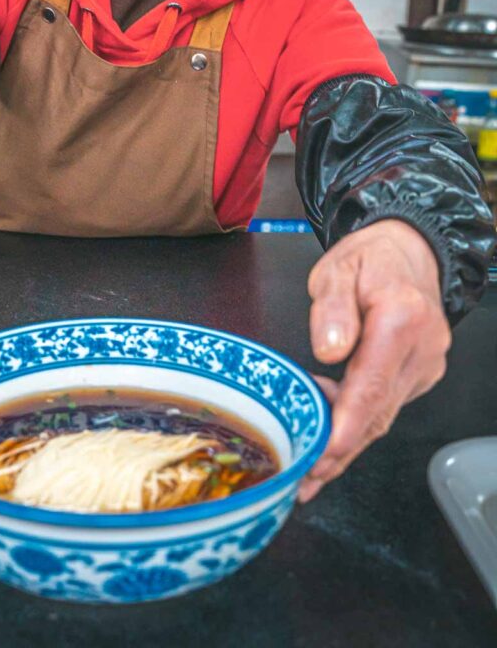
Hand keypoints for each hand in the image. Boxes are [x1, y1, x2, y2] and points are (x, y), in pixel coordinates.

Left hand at [299, 219, 449, 502]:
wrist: (410, 250)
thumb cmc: (369, 258)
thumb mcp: (337, 269)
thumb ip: (332, 308)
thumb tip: (329, 350)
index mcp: (401, 320)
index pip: (372, 386)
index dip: (346, 427)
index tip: (323, 456)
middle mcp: (422, 350)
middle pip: (378, 412)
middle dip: (341, 451)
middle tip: (304, 480)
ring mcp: (426, 365)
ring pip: (384, 415)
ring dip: (348, 444)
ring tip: (310, 471)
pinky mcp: (422, 373)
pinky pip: (388, 405)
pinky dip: (360, 424)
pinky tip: (331, 438)